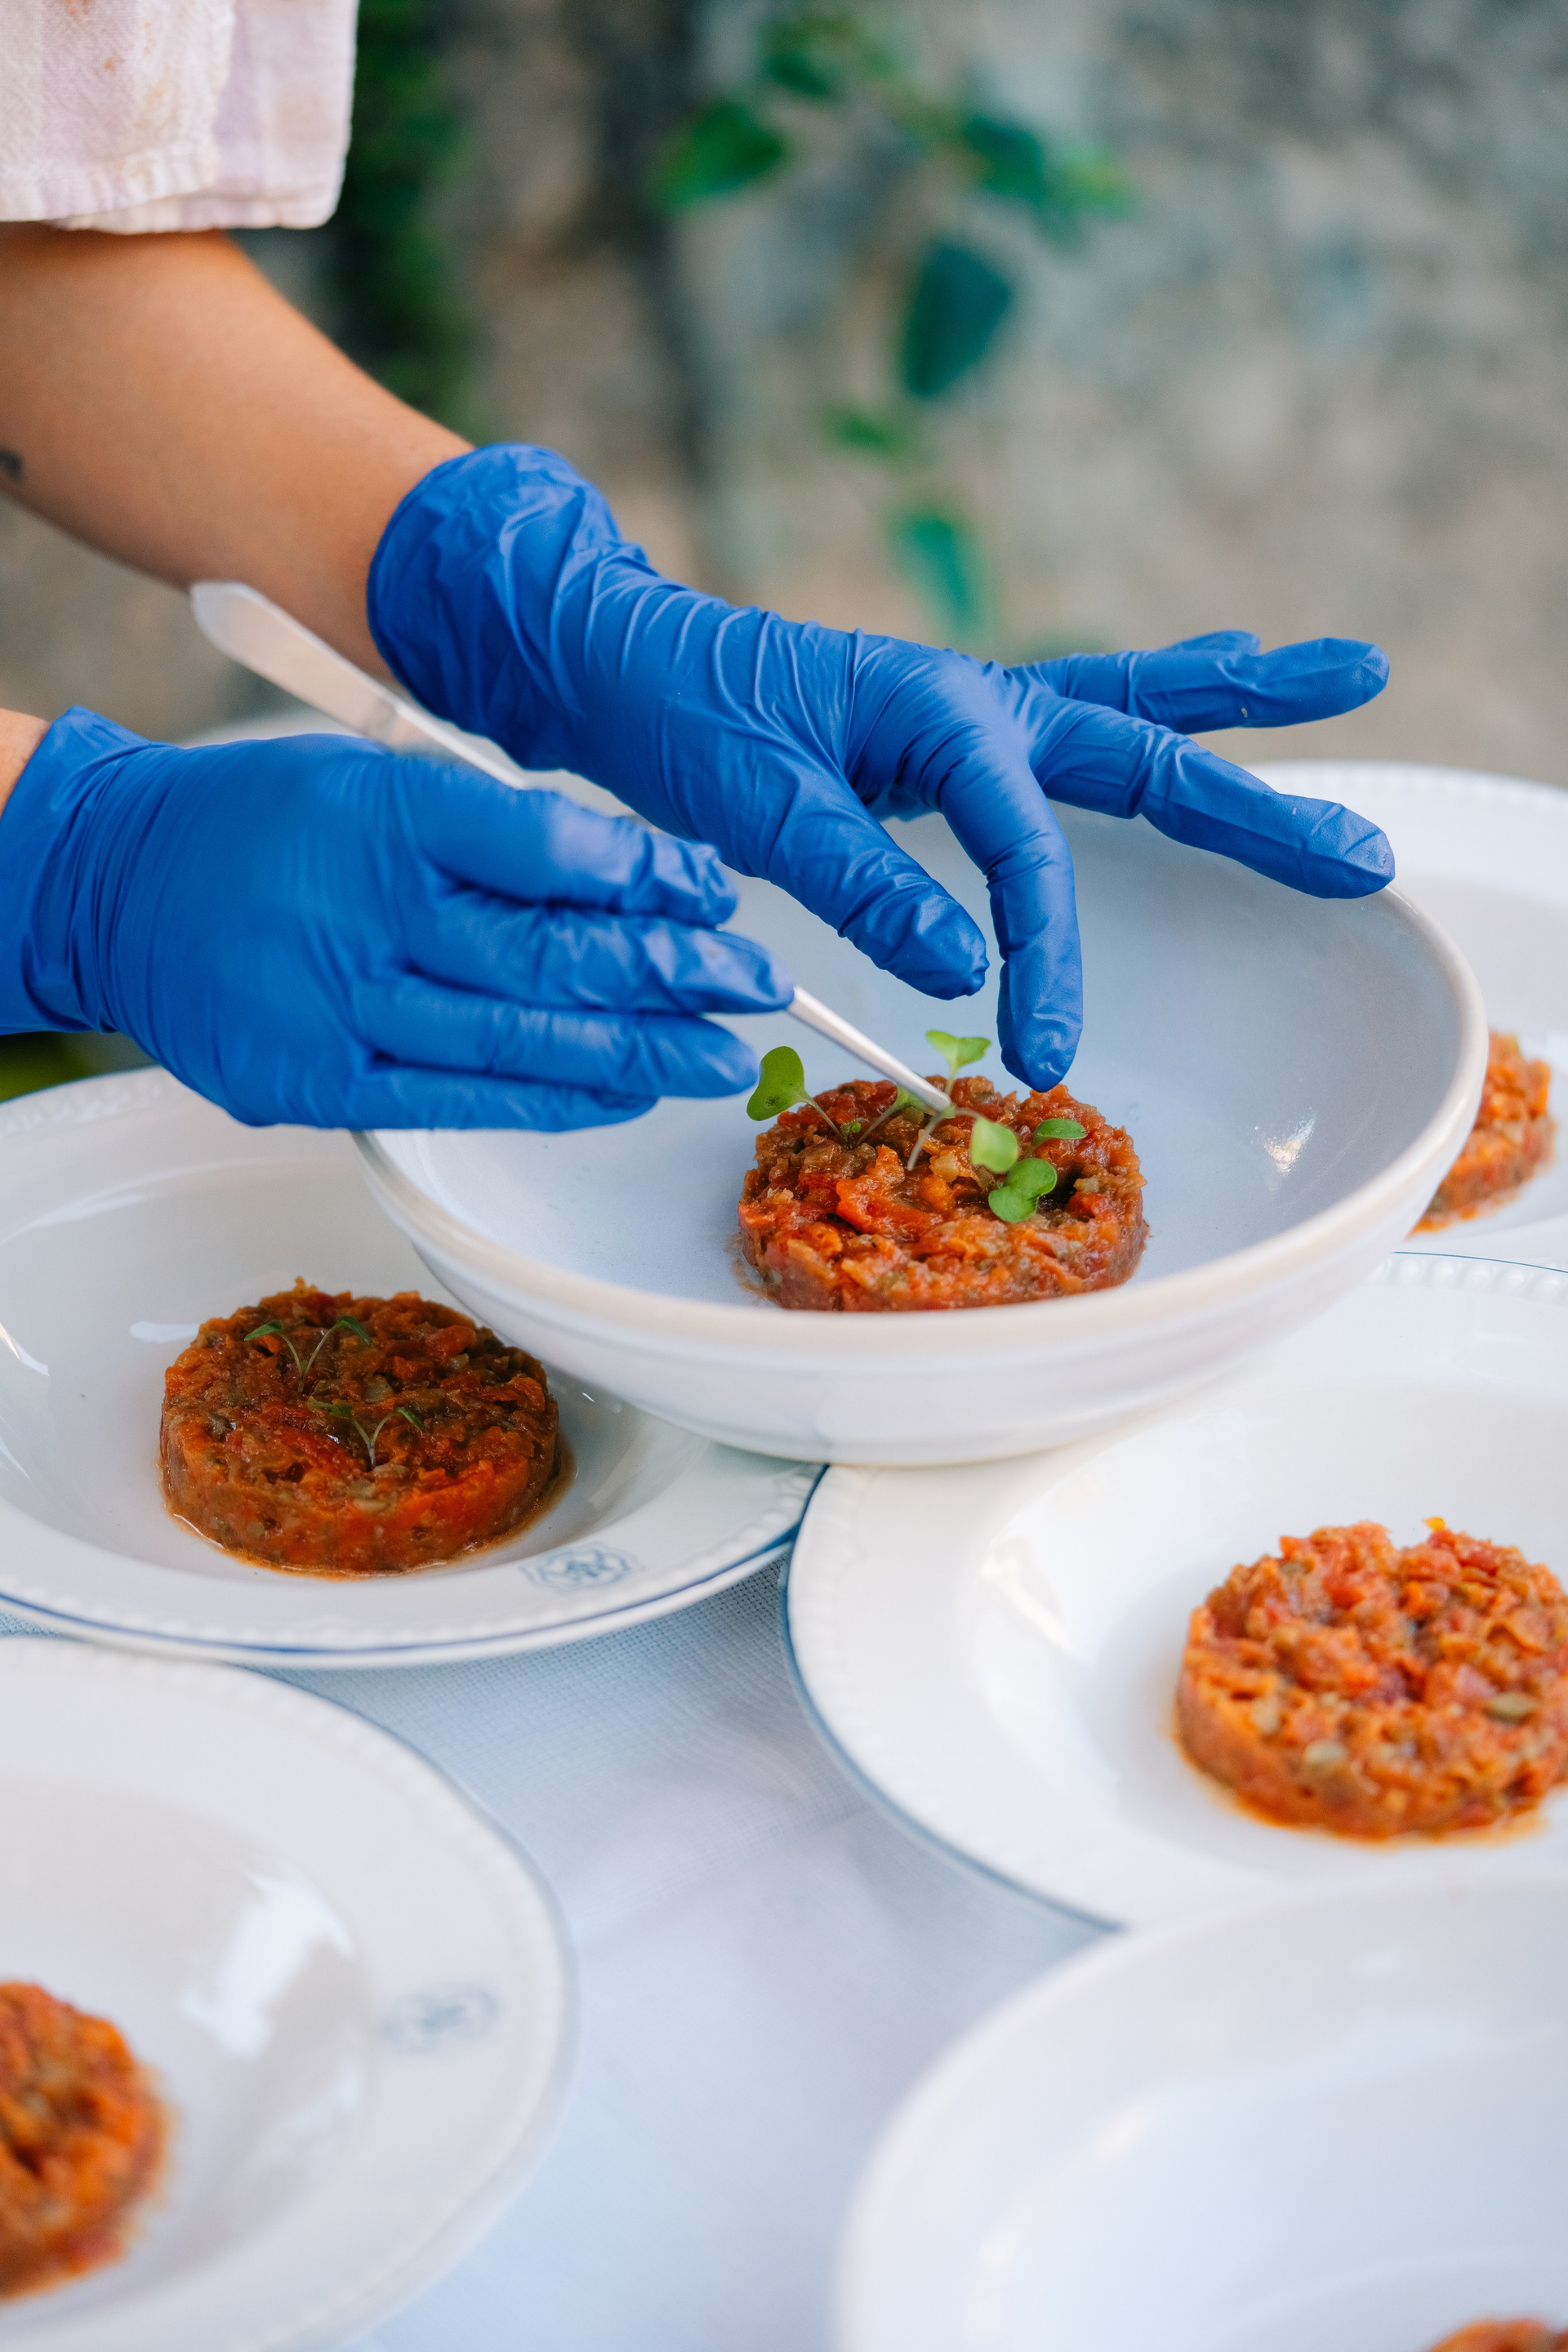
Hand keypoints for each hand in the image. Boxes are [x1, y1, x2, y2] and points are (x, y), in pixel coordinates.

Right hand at [0, 710, 788, 1127]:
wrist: (114, 886)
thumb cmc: (264, 824)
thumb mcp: (374, 775)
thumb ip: (490, 824)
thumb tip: (631, 876)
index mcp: (385, 814)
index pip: (546, 845)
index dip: (646, 876)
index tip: (712, 891)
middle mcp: (365, 915)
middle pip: (551, 957)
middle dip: (673, 973)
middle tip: (755, 985)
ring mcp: (338, 1009)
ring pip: (519, 1040)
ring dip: (638, 1052)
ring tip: (720, 1056)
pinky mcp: (317, 1084)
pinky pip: (461, 1098)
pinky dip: (553, 1097)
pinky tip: (624, 1092)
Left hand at [369, 446, 1392, 1088]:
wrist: (612, 655)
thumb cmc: (670, 714)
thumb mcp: (751, 804)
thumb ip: (857, 878)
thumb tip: (963, 961)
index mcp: (937, 709)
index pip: (1029, 849)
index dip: (1048, 952)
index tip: (1042, 1050)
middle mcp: (979, 698)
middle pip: (1145, 752)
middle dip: (1255, 805)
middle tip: (1363, 850)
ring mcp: (978, 706)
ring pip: (1137, 708)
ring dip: (1241, 707)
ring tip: (1351, 677)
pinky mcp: (960, 730)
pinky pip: (1085, 717)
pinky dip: (1165, 704)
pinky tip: (1223, 696)